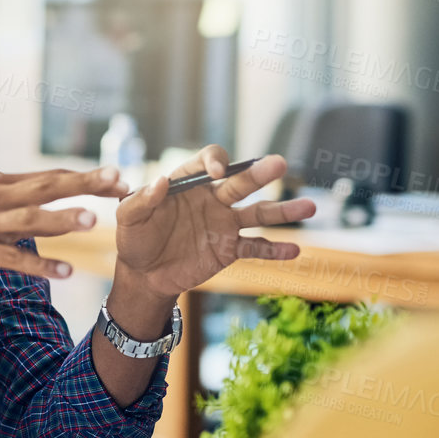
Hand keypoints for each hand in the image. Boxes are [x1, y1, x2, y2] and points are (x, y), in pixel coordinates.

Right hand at [0, 167, 127, 298]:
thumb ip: (21, 201)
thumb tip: (58, 197)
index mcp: (0, 184)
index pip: (50, 176)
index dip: (85, 177)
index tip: (118, 178)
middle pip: (46, 188)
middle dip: (84, 184)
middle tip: (117, 182)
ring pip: (30, 220)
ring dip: (62, 219)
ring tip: (93, 221)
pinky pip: (15, 259)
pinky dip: (41, 265)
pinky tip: (66, 272)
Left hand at [114, 147, 315, 298]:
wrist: (144, 275)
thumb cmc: (134, 240)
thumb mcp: (129, 218)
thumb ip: (142, 200)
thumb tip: (160, 181)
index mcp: (187, 183)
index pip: (207, 162)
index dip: (214, 163)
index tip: (216, 173)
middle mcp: (211, 199)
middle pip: (240, 182)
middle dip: (259, 174)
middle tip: (279, 164)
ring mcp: (224, 224)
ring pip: (258, 214)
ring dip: (283, 211)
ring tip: (309, 207)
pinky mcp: (229, 250)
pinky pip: (255, 248)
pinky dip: (274, 250)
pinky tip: (294, 250)